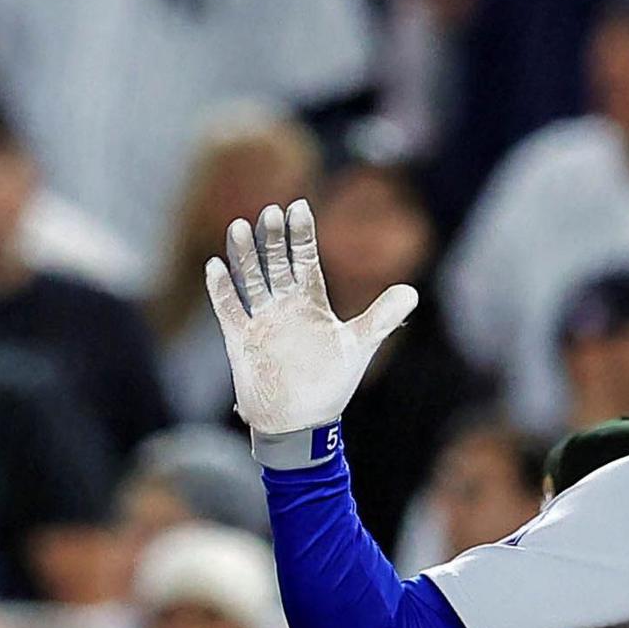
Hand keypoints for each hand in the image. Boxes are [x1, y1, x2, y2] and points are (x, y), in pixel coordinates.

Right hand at [205, 202, 416, 460]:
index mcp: (312, 304)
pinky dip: (222, 289)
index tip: (298, 205)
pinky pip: (228, 308)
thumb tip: (413, 292)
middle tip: (271, 211)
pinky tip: (215, 265)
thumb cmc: (331, 384)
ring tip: (240, 225)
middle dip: (274, 238)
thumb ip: (382, 317)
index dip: (301, 235)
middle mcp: (285, 306)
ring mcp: (261, 320)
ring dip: (245, 255)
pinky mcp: (241, 339)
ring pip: (250, 279)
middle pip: (276, 263)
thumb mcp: (359, 347)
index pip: (305, 260)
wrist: (302, 422)